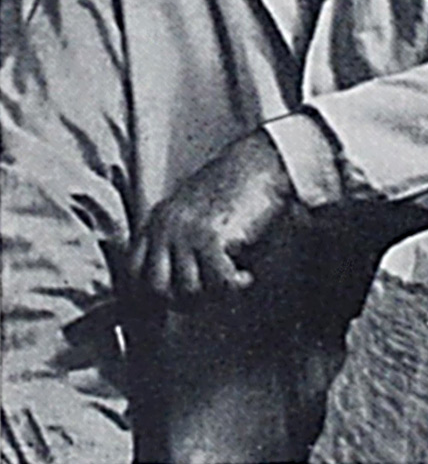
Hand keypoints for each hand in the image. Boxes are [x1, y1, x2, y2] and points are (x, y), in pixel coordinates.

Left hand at [130, 131, 293, 302]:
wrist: (258, 162)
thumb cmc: (232, 188)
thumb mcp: (190, 212)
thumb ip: (174, 242)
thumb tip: (172, 292)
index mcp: (156, 220)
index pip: (133, 272)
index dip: (150, 294)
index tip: (175, 302)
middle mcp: (165, 226)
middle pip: (157, 288)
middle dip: (183, 301)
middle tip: (208, 295)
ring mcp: (186, 232)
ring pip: (189, 290)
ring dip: (214, 294)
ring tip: (231, 281)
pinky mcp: (212, 236)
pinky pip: (219, 282)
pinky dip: (236, 285)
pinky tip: (246, 276)